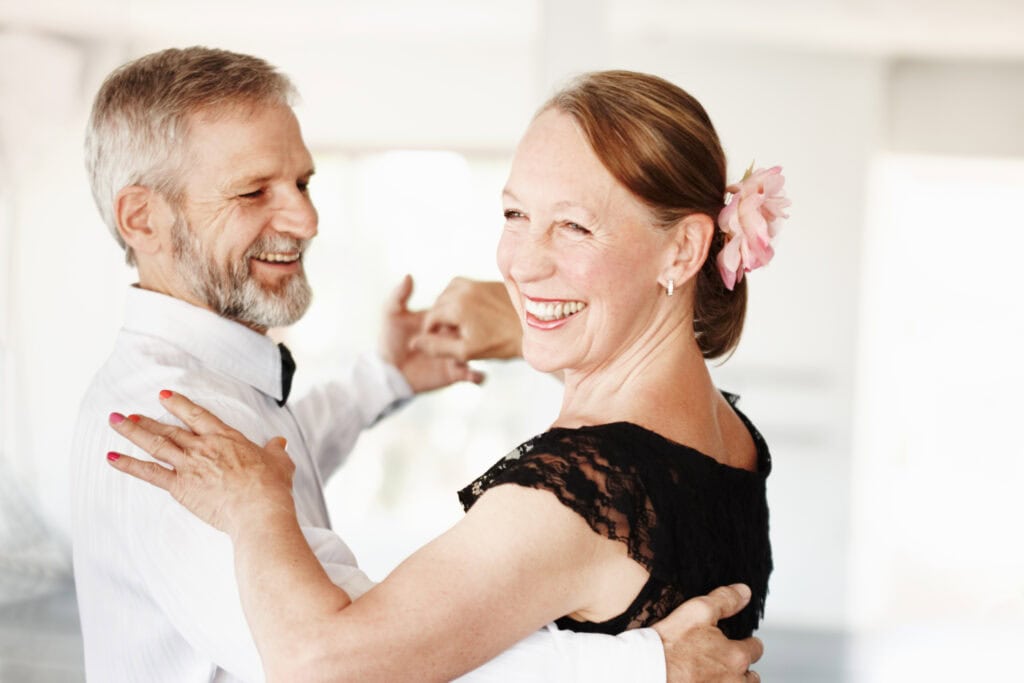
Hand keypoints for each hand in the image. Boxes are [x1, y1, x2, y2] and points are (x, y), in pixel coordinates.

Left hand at [105, 391, 295, 536]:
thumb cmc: (271, 487)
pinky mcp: (180, 486)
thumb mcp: (279, 463)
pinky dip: (128, 465)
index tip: (164, 396)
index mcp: (226, 438)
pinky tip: (110, 457)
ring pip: (155, 444)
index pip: (197, 415)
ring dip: (132, 432)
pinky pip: (149, 473)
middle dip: (148, 419)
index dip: (179, 404)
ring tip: (115, 422)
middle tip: (130, 412)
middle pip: (170, 428)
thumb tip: (280, 443)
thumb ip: (275, 450)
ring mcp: (189, 465)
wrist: (258, 509)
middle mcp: (203, 447)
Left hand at [380, 275, 484, 392]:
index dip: (456, 315)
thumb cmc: (389, 340)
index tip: (450, 319)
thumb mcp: (392, 315)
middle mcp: (451, 337)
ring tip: (467, 358)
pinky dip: (478, 377)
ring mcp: (455, 355)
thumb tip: (409, 276)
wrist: (388, 371)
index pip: (457, 313)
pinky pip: (473, 376)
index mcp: (441, 320)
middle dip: (471, 334)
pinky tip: (475, 376)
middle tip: (460, 340)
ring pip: (475, 353)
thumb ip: (399, 295)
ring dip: (476, 355)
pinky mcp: (454, 374)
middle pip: (471, 332)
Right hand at [410, 277, 520, 361]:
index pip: (431, 316)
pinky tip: (473, 312)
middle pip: (439, 301)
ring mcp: (478, 283)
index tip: (439, 340)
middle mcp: (465, 289)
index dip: (431, 331)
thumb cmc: (501, 344)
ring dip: (449, 304)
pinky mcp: (490, 281)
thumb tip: (415, 343)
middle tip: (451, 334)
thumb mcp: (466, 352)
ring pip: (451, 290)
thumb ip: (438, 347)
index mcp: (456, 305)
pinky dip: (463, 296)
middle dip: (440, 317)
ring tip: (459, 322)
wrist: (533, 330)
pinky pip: (467, 285)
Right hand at [653, 584, 763, 682]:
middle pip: (751, 677)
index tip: (738, 642)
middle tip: (724, 662)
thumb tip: (745, 592)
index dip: (747, 642)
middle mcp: (734, 681)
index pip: (755, 649)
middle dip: (742, 670)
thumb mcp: (697, 611)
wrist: (647, 672)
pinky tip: (700, 681)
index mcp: (736, 657)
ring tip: (713, 676)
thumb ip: (725, 600)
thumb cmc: (670, 645)